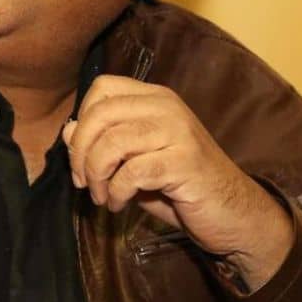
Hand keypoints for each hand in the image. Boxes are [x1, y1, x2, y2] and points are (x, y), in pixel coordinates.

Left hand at [62, 75, 292, 290]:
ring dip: (97, 176)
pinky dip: (117, 192)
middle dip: (80, 152)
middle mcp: (167, 106)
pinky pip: (132, 172)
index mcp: (156, 98)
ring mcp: (178, 132)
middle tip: (83, 182)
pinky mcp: (185, 162)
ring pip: (112, 143)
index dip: (82, 120)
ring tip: (102, 197)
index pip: (102, 88)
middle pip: (101, 113)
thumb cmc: (180, 186)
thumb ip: (103, 144)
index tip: (81, 155)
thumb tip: (67, 131)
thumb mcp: (134, 162)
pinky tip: (120, 204)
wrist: (233, 213)